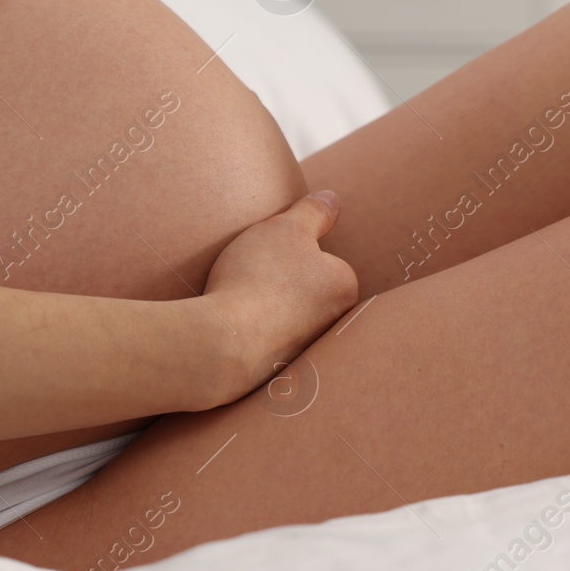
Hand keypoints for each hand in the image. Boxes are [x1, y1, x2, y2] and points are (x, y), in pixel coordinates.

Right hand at [199, 191, 359, 405]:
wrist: (224, 343)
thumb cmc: (258, 278)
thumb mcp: (286, 228)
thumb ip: (313, 212)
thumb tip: (333, 199)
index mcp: (345, 288)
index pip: (324, 260)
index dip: (292, 252)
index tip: (269, 257)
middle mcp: (336, 323)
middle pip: (308, 291)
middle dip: (285, 285)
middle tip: (254, 277)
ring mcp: (309, 350)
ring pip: (289, 317)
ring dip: (269, 309)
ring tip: (241, 302)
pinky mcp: (282, 371)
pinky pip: (270, 342)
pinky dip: (256, 334)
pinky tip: (236, 328)